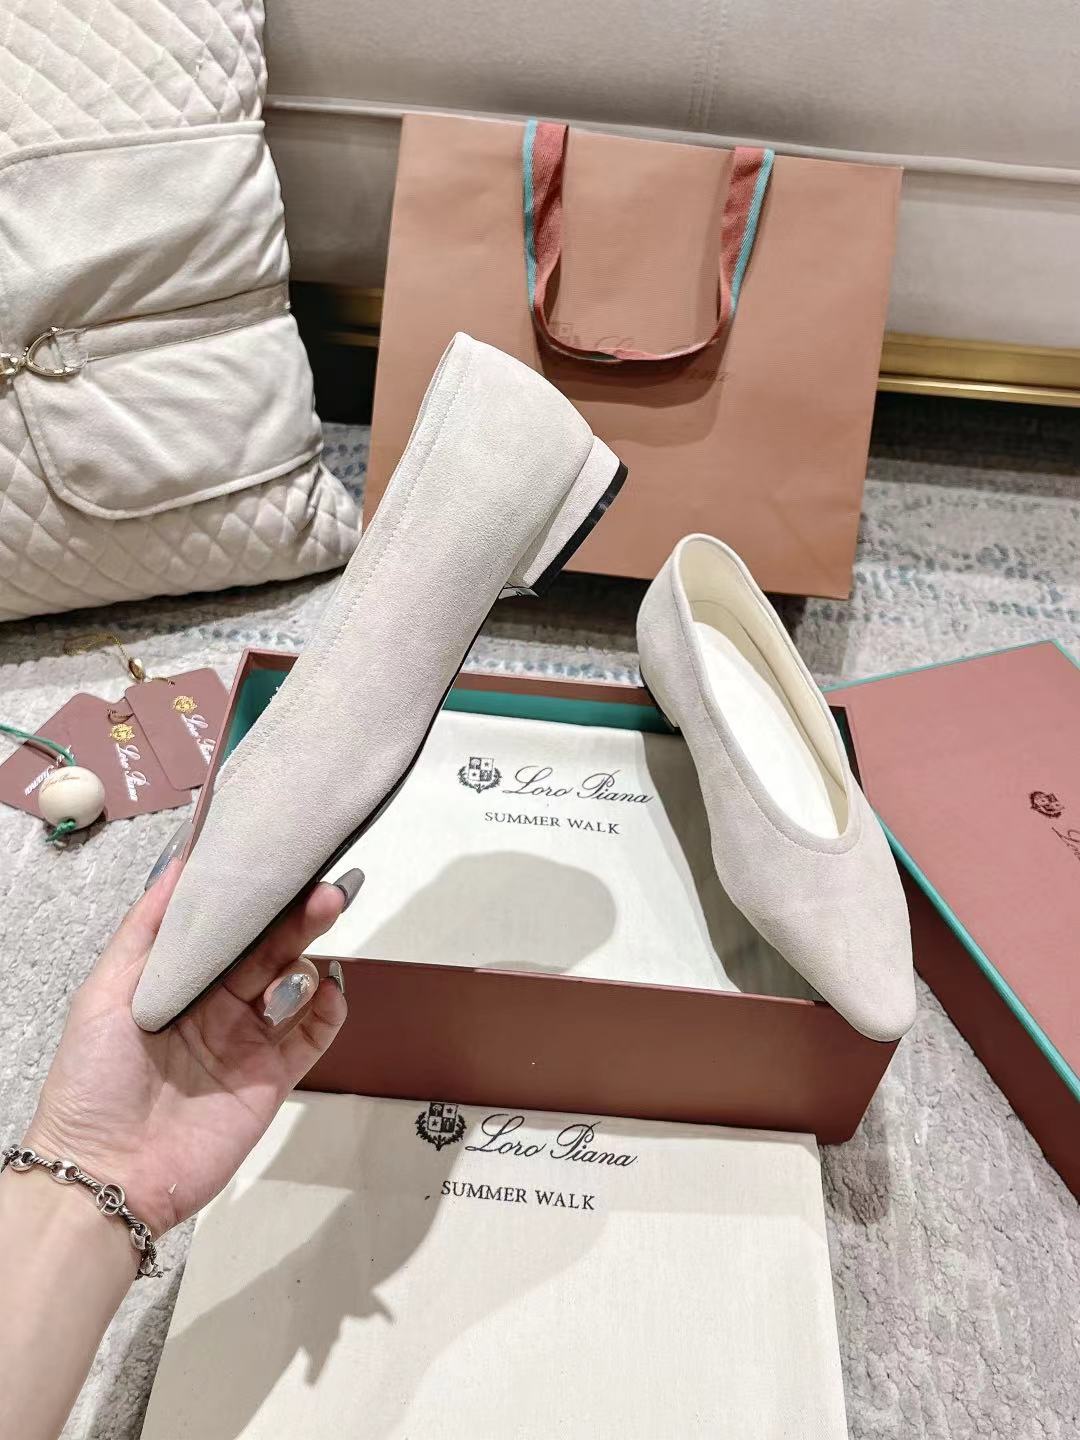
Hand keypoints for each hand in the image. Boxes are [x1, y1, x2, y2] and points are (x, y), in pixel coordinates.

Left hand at [23, 862, 347, 1237]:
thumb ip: (145, 929)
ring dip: (312, 953)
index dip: (250, 898)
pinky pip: (313, 1035)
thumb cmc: (93, 1081)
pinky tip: (328, 989)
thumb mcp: (104, 994)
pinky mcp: (273, 1079)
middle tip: (324, 888)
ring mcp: (248, 1042)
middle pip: (266, 950)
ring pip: (294, 984)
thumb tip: (181, 862)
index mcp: (175, 983)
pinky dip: (328, 1008)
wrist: (108, 1176)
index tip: (276, 862)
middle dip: (295, 916)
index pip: (222, 930)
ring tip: (321, 926)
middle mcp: (216, 1007)